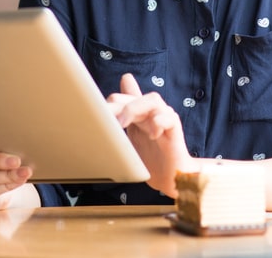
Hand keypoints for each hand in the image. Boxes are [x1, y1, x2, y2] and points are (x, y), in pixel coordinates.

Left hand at [107, 73, 196, 196]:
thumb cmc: (150, 157)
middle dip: (117, 105)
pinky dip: (158, 122)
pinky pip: (169, 118)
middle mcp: (152, 111)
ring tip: (123, 123)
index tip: (96, 112)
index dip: (110, 101)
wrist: (170, 176)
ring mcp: (165, 117)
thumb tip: (100, 114)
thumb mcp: (128, 139)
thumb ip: (118, 124)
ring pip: (152, 99)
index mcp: (139, 112)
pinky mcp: (175, 129)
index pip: (125, 96)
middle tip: (105, 118)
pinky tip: (152, 135)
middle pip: (134, 97)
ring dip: (134, 109)